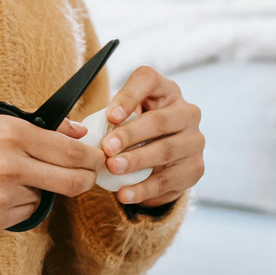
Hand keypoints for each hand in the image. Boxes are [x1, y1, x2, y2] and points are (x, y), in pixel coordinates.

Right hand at [0, 112, 107, 232]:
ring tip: (9, 178)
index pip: (72, 151)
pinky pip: (25, 215)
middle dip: (86, 180)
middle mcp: (11, 165)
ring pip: (46, 199)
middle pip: (72, 181)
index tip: (97, 159)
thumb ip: (41, 128)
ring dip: (39, 191)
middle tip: (86, 177)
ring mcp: (2, 195)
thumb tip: (78, 132)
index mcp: (13, 134)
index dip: (92, 157)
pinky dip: (18, 205)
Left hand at [96, 66, 204, 206]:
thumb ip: (110, 119)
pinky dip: (144, 189)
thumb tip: (80, 132)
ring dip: (137, 161)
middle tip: (106, 148)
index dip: (128, 96)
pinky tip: (125, 194)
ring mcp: (194, 141)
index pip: (148, 80)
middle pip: (159, 120)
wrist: (162, 162)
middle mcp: (186, 112)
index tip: (110, 116)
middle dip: (130, 135)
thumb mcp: (125, 118)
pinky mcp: (195, 168)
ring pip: (166, 150)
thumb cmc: (136, 131)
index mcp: (165, 90)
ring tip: (113, 168)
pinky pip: (168, 180)